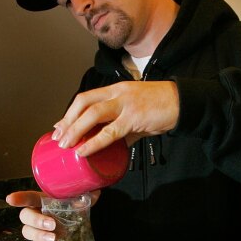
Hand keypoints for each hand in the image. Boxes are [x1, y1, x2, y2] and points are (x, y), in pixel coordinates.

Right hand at [5, 190, 100, 240]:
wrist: (76, 217)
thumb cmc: (72, 203)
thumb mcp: (80, 198)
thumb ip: (85, 196)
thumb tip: (95, 193)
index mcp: (42, 200)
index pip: (29, 197)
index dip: (19, 198)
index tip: (10, 199)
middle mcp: (36, 214)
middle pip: (26, 217)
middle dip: (37, 221)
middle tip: (52, 224)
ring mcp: (37, 229)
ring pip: (28, 233)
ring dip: (39, 237)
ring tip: (54, 240)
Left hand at [51, 80, 178, 156]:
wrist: (183, 102)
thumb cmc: (161, 106)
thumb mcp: (136, 112)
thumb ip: (122, 127)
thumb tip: (111, 146)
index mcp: (116, 90)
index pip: (86, 98)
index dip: (70, 112)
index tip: (60, 125)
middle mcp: (117, 93)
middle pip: (83, 102)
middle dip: (67, 120)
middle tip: (58, 137)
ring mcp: (125, 104)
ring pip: (92, 114)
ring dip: (75, 129)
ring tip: (65, 144)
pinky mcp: (134, 118)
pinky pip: (109, 132)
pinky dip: (93, 142)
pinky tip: (83, 150)